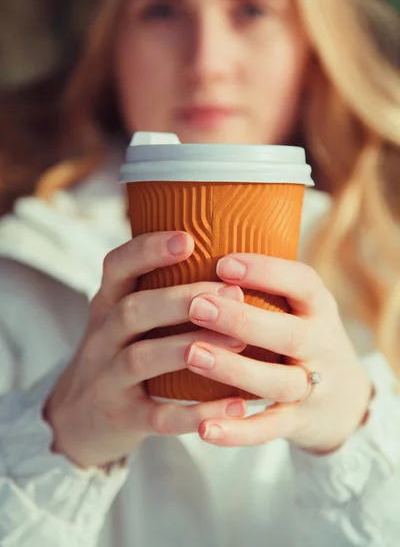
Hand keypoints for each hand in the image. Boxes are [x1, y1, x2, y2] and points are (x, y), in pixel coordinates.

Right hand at [44, 232, 247, 468]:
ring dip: (189, 346)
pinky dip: (197, 412)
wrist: (76, 419)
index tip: (188, 239)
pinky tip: (236, 404)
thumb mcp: (122, 319)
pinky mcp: (123, 419)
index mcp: (107, 305)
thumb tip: (225, 256)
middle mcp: (102, 338)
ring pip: (141, 358)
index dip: (148, 251)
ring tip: (239, 341)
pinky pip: (158, 417)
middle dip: (182, 300)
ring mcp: (109, 380)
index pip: (116, 267)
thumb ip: (156, 290)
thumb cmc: (118, 355)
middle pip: (132, 311)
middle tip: (233, 294)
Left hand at [186, 254, 371, 452]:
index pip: (302, 283)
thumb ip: (263, 284)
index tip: (223, 262)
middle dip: (243, 320)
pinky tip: (203, 429)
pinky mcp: (297, 422)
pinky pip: (269, 429)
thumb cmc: (301, 335)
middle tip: (198, 305)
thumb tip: (198, 240)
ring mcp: (311, 387)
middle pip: (289, 334)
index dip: (266, 272)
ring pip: (277, 382)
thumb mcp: (297, 305)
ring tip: (191, 354)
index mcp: (317, 308)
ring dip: (234, 370)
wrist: (343, 397)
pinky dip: (238, 432)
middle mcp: (319, 345)